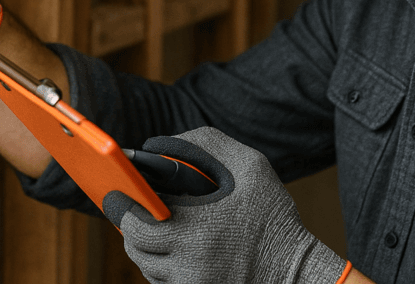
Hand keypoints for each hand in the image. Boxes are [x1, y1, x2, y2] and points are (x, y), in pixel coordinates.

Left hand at [103, 127, 349, 283]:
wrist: (299, 272)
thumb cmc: (274, 216)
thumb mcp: (250, 166)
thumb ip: (203, 145)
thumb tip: (156, 145)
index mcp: (195, 232)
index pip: (135, 224)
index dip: (121, 208)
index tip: (114, 193)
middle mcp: (187, 267)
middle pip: (136, 248)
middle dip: (133, 226)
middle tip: (137, 207)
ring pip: (147, 269)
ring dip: (147, 247)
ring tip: (158, 224)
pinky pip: (164, 283)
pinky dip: (164, 266)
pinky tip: (176, 247)